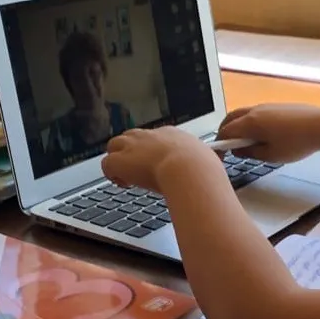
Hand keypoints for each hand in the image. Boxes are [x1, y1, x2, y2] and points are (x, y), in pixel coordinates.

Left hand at [102, 127, 220, 192]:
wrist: (188, 169)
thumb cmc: (202, 168)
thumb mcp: (207, 159)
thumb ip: (204, 163)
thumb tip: (213, 173)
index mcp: (171, 134)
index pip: (154, 137)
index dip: (152, 151)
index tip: (156, 163)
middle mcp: (150, 136)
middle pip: (131, 136)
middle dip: (131, 151)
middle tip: (139, 169)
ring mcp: (133, 146)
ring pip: (114, 145)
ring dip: (118, 159)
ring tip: (127, 177)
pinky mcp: (120, 160)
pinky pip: (106, 164)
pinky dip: (112, 174)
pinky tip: (123, 184)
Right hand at [217, 104, 319, 162]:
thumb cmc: (297, 143)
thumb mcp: (271, 156)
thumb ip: (251, 153)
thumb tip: (239, 150)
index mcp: (250, 122)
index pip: (225, 131)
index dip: (219, 145)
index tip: (220, 156)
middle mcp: (255, 110)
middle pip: (231, 118)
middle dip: (225, 131)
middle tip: (228, 146)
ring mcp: (267, 106)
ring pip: (244, 113)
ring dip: (239, 125)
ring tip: (245, 141)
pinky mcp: (279, 106)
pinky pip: (257, 112)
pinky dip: (251, 122)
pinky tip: (262, 134)